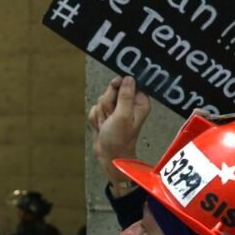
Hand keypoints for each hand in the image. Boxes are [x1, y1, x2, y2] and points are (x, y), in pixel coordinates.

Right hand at [87, 77, 150, 196]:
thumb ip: (125, 95)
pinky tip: (102, 127)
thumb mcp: (122, 116)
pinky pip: (95, 109)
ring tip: (107, 124)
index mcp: (139, 103)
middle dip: (107, 103)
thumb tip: (128, 78)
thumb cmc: (119, 140)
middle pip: (112, 89)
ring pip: (102, 99)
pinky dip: (96, 119)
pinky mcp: (106, 115)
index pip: (128, 82)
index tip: (115, 96)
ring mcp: (116, 109)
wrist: (108, 156)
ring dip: (101, 113)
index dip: (118, 87)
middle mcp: (129, 104)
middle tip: (111, 116)